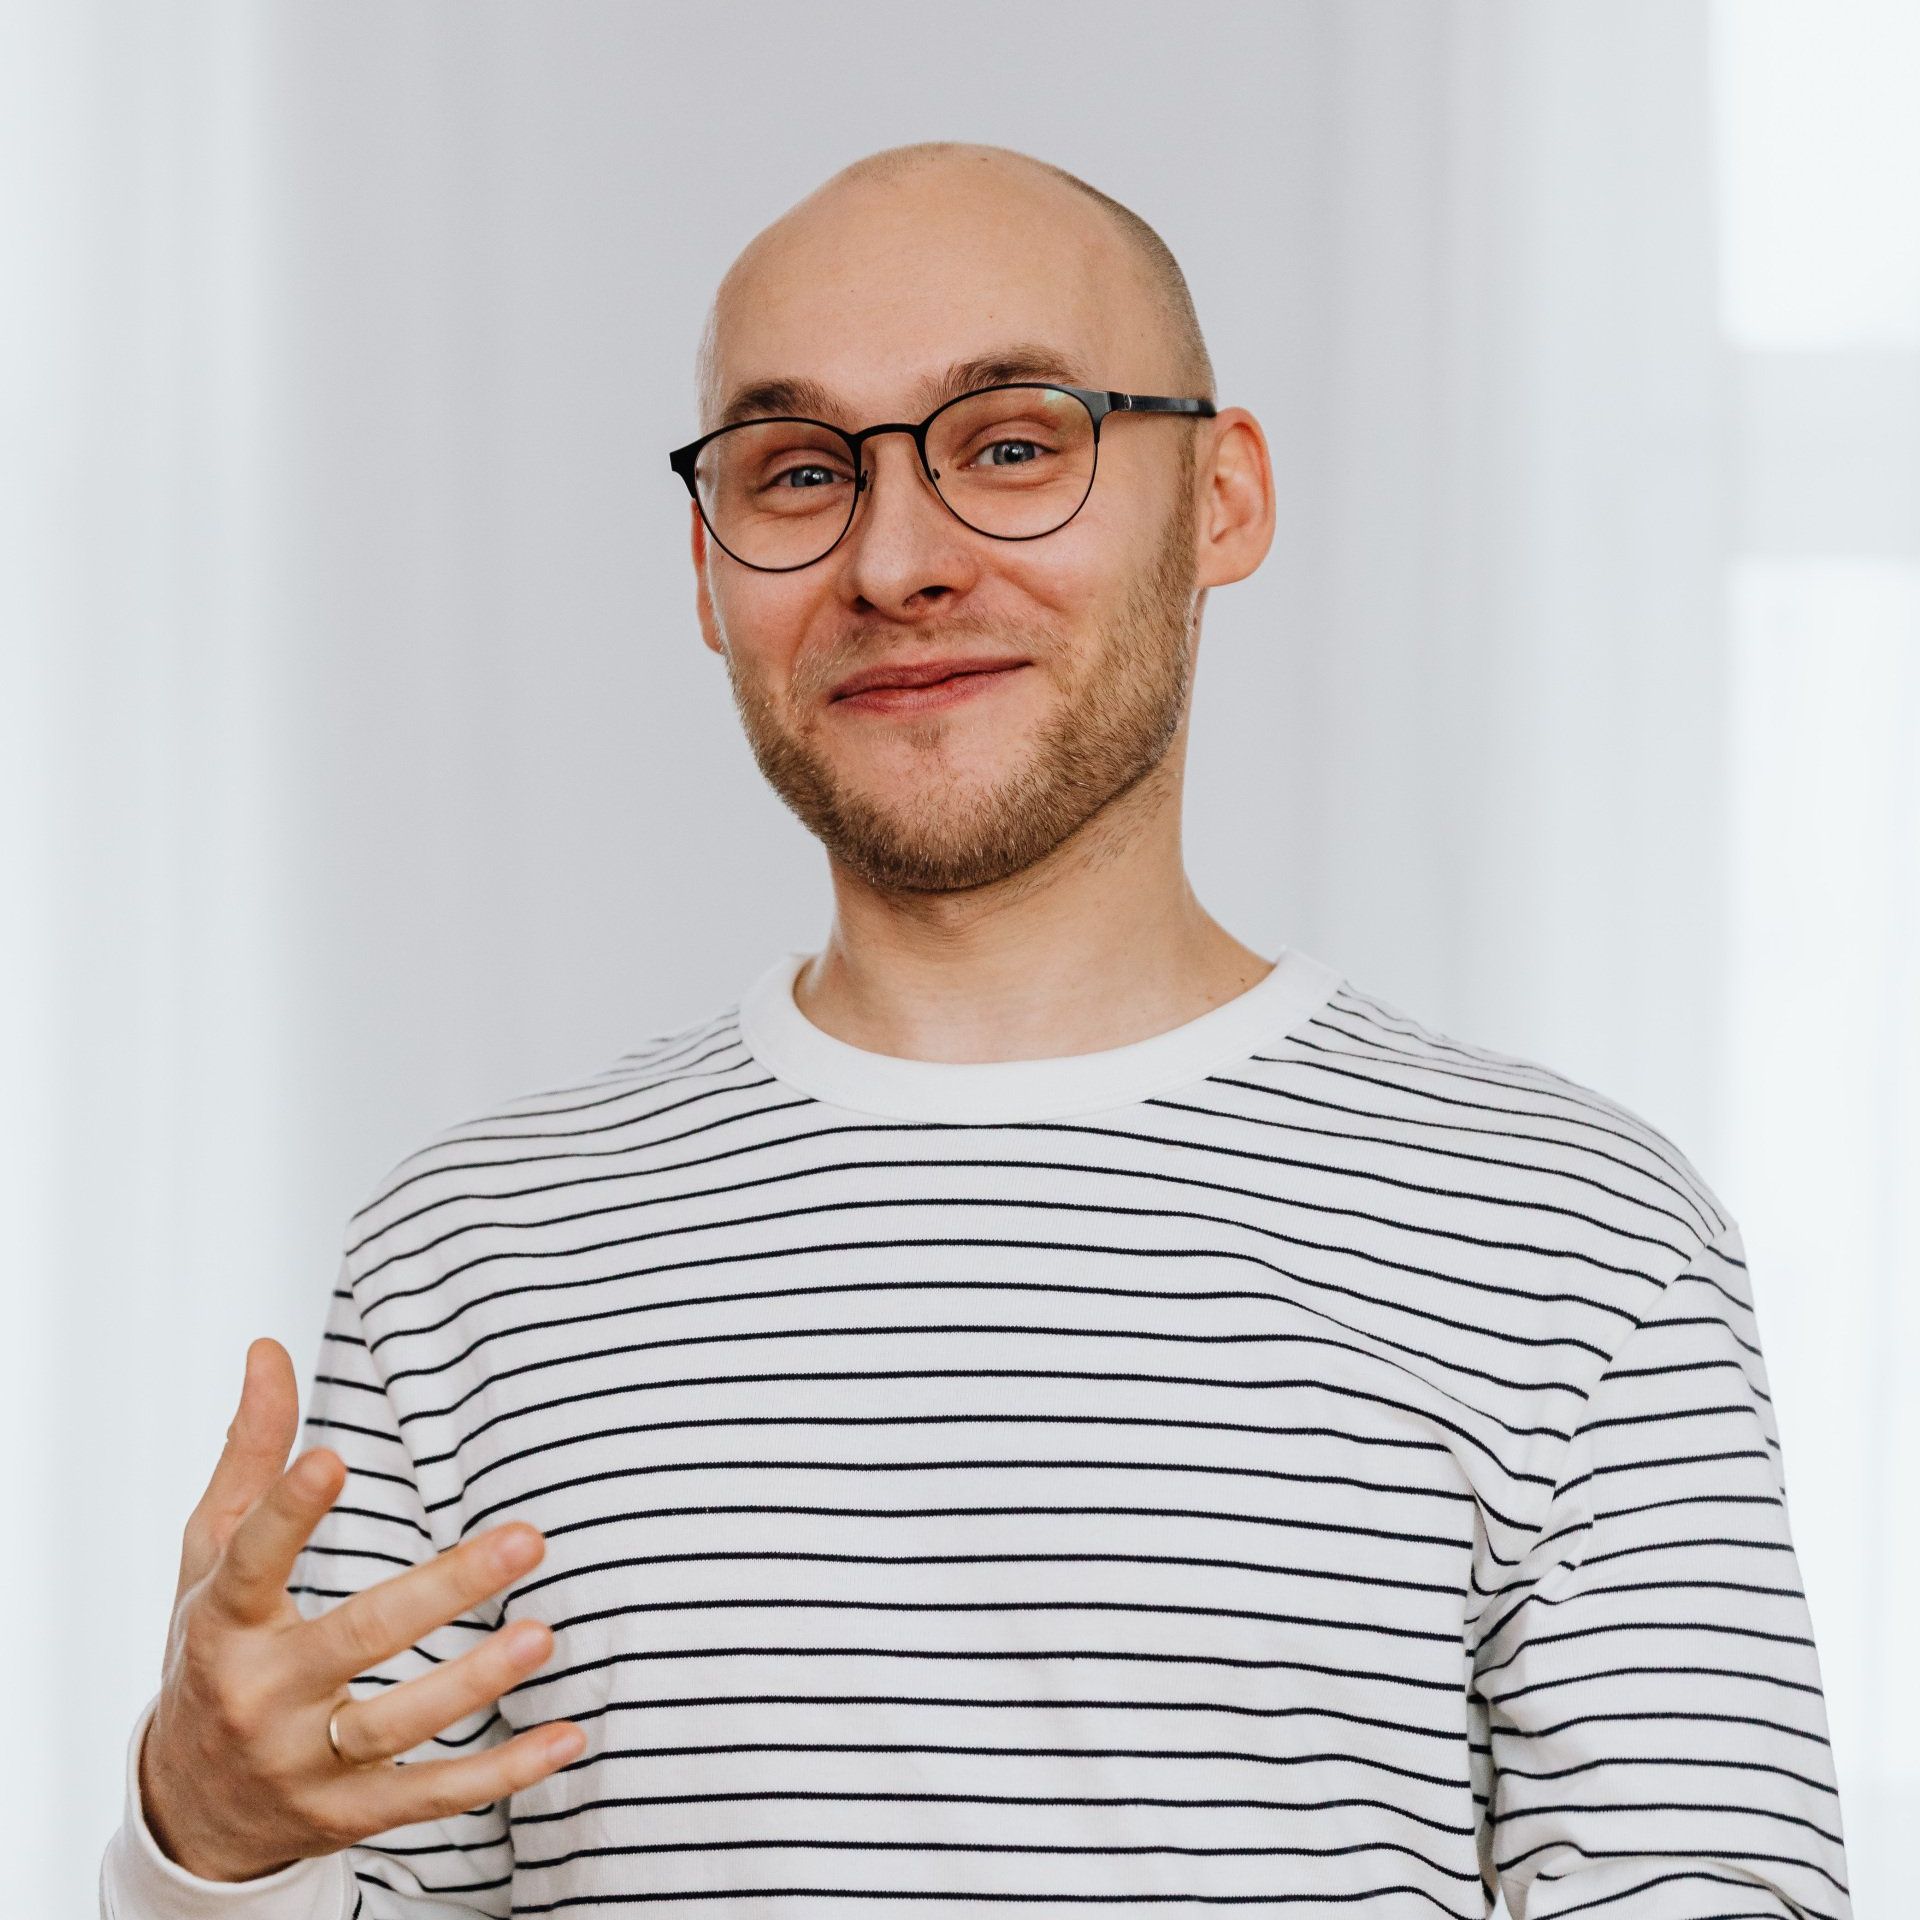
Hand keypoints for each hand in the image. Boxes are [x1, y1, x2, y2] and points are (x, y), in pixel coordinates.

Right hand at [138, 1337, 585, 1882]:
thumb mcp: (208, 1554)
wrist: (185, 1808)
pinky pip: (431, 1797)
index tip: (335, 1457)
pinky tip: (567, 1737)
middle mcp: (261, 1697)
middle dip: (444, 1591)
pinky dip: (503, 1776)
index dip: (289, 1513)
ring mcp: (305, 1764)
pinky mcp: (347, 1814)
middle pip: (355, 1638)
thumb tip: (268, 1347)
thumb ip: (250, 1453)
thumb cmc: (210, 1650)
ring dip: (476, 1682)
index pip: (252, 1562)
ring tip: (543, 1633)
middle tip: (526, 1538)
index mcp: (222, 1624)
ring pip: (397, 1726)